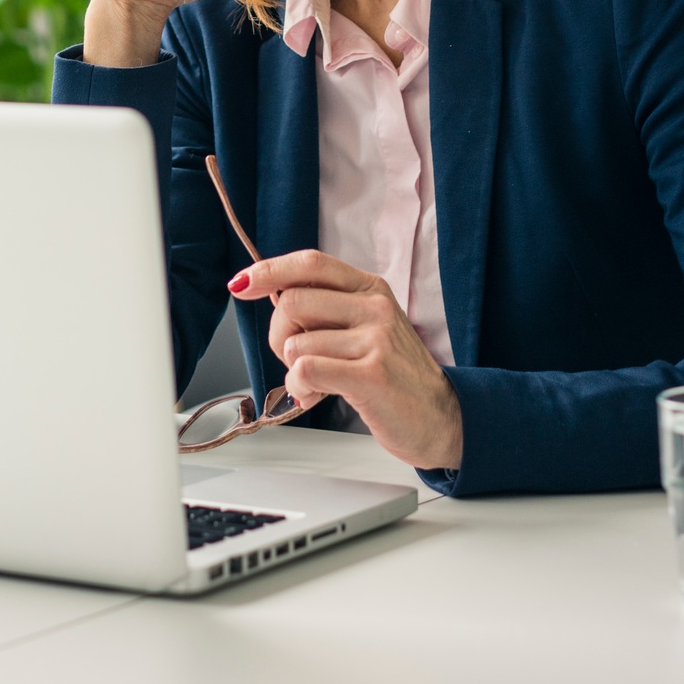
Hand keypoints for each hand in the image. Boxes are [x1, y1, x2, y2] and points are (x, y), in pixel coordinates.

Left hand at [232, 249, 463, 472]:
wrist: (441, 418)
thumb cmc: (395, 375)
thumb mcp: (368, 328)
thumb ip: (329, 311)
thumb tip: (272, 296)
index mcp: (370, 289)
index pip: (311, 264)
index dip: (270, 270)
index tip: (242, 283)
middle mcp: (374, 307)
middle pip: (292, 303)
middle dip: (279, 335)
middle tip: (294, 358)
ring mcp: (375, 340)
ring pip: (296, 344)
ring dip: (292, 371)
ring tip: (316, 384)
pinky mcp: (371, 375)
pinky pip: (307, 371)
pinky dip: (300, 388)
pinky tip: (316, 396)